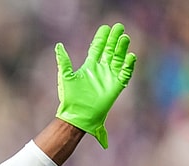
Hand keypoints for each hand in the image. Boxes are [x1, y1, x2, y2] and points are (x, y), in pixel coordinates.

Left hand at [54, 23, 135, 148]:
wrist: (76, 114)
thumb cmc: (69, 98)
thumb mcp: (65, 76)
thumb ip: (63, 61)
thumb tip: (58, 46)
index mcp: (89, 67)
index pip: (97, 49)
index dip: (101, 38)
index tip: (105, 28)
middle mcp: (100, 70)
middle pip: (110, 51)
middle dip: (114, 39)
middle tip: (119, 27)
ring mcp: (109, 77)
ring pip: (118, 59)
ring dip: (122, 49)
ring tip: (124, 37)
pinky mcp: (116, 86)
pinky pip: (125, 73)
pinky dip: (128, 65)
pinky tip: (130, 56)